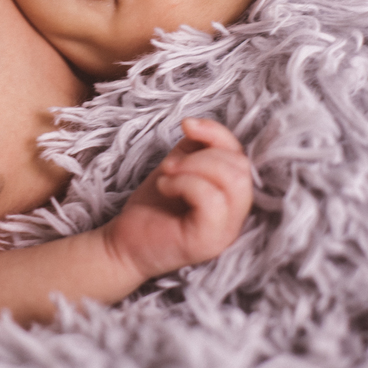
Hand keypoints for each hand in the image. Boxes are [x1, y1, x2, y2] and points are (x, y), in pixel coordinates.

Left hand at [104, 118, 252, 279]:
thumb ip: (195, 148)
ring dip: (194, 166)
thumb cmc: (153, 207)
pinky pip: (211, 199)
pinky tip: (165, 187)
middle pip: (241, 168)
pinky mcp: (208, 241)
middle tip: (170, 165)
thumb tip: (195, 124)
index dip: (217, 133)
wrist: (125, 243)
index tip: (186, 125)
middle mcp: (236, 218)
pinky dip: (184, 183)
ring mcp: (225, 232)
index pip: (242, 158)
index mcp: (232, 200)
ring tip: (167, 174)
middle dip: (202, 154)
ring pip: (232, 181)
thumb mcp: (178, 168)